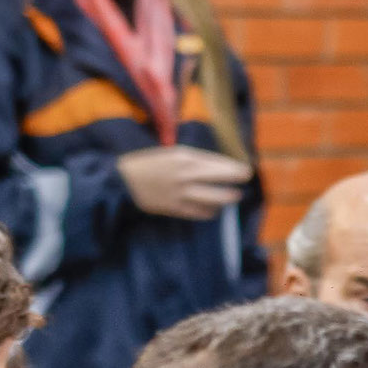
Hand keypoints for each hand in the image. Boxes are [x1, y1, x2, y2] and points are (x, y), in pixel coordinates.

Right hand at [118, 146, 250, 221]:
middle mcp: (186, 174)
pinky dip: (212, 211)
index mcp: (184, 157)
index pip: (219, 163)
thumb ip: (193, 160)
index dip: (235, 168)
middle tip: (245, 181)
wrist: (121, 182)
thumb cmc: (147, 165)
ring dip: (228, 198)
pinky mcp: (178, 209)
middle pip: (222, 179)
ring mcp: (183, 193)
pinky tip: (214, 208)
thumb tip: (219, 166)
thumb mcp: (170, 154)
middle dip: (237, 180)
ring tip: (233, 196)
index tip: (246, 170)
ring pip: (217, 199)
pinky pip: (203, 213)